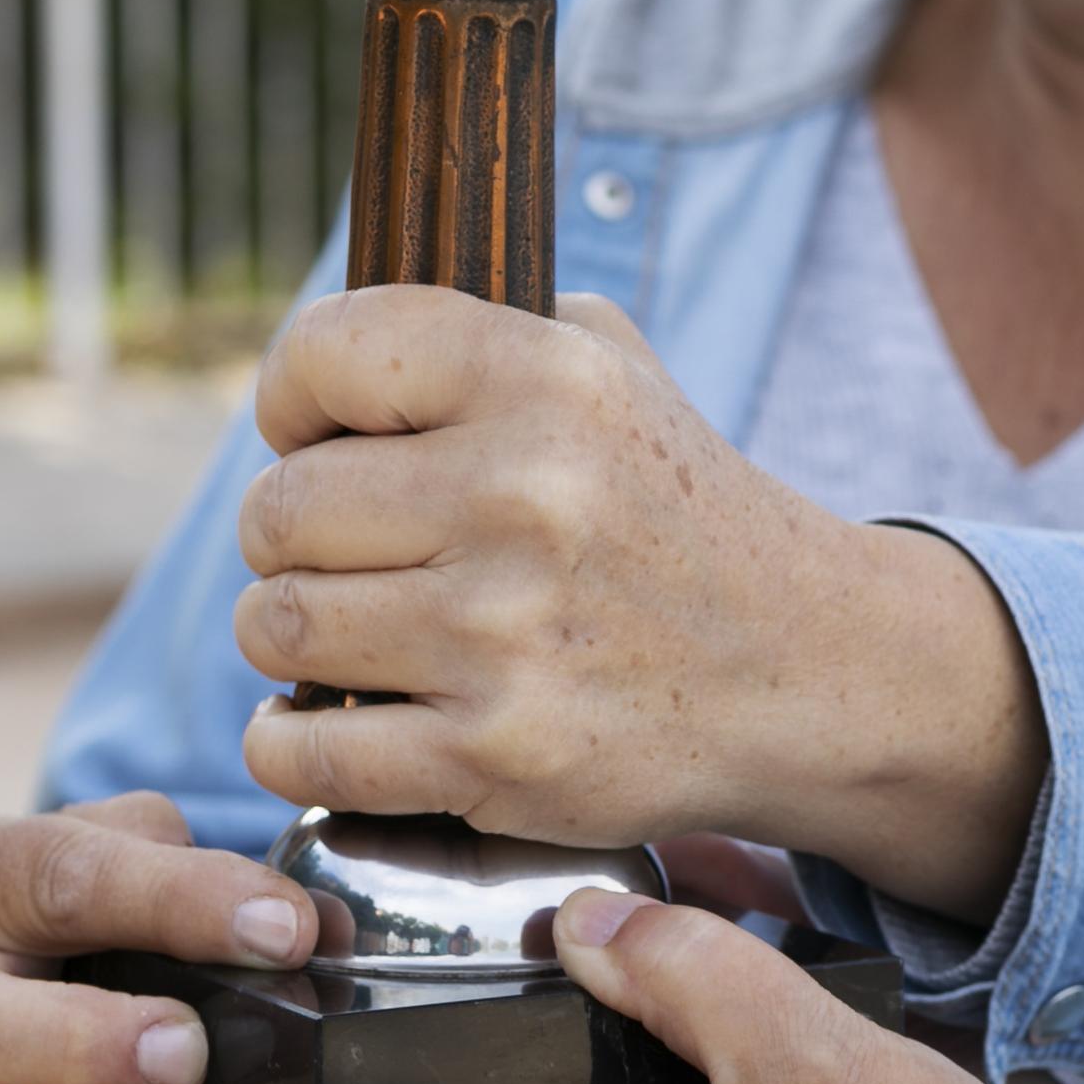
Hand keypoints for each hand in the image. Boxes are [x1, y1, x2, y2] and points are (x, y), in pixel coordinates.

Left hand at [229, 287, 1043, 915]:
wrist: (808, 669)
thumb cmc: (678, 512)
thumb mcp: (614, 369)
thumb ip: (480, 326)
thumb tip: (327, 358)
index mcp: (546, 380)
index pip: (325, 353)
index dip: (293, 397)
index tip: (317, 435)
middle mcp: (523, 497)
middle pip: (276, 512)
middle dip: (291, 538)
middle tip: (348, 555)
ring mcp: (504, 637)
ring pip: (275, 628)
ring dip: (293, 637)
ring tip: (354, 634)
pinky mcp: (496, 757)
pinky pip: (299, 751)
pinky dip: (290, 743)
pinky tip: (332, 720)